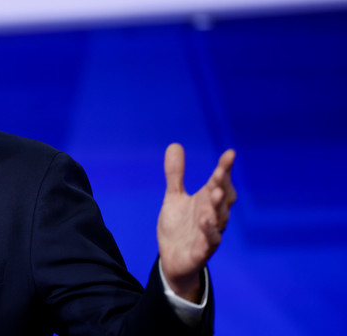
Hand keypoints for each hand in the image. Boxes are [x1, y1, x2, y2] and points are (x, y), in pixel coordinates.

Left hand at [156, 143, 235, 301]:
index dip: (224, 168)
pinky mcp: (202, 251)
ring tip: (215, 193)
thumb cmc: (179, 226)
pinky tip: (204, 221)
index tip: (230, 153)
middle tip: (220, 172)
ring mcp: (209, 233)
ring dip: (218, 207)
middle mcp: (212, 215)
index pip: (219, 182)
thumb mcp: (174, 197)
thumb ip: (175, 174)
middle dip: (223, 185)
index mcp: (206, 200)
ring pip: (219, 219)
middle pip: (223, 199)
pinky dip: (209, 232)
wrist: (172, 259)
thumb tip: (175, 144)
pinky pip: (209, 242)